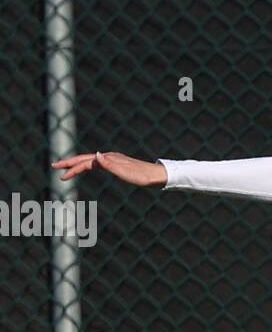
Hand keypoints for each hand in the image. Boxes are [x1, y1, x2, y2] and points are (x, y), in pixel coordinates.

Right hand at [51, 151, 166, 186]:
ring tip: (66, 169)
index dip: (72, 169)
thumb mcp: (125, 173)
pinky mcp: (117, 164)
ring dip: (77, 164)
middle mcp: (109, 157)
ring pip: (90, 161)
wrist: (157, 175)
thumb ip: (110, 165)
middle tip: (54, 167)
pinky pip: (98, 164)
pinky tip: (87, 168)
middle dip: (69, 163)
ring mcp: (113, 159)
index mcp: (109, 159)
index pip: (85, 162)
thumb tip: (96, 155)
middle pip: (85, 159)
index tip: (61, 176)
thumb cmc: (142, 176)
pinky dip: (88, 166)